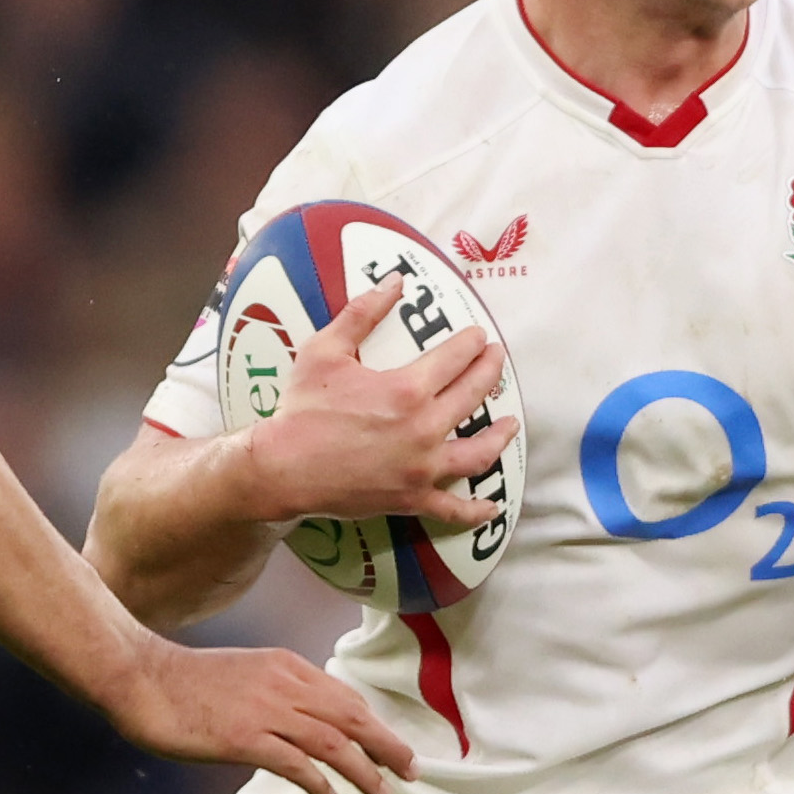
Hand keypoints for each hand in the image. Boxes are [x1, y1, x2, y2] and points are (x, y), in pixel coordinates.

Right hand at [101, 635, 416, 793]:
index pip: (345, 697)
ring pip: (333, 741)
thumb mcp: (245, 674)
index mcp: (287, 667)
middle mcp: (284, 685)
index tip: (391, 747)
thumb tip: (303, 725)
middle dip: (387, 745)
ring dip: (364, 769)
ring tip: (383, 792)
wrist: (140, 676)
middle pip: (352, 717)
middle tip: (412, 771)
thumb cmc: (185, 680)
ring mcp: (265, 710)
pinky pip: (295, 762)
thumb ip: (277, 693)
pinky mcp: (243, 737)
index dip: (373, 724)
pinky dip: (319, 781)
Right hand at [226, 272, 515, 524]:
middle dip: (490, 373)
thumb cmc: (302, 409)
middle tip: (495, 360)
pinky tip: (492, 508)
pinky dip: (475, 511)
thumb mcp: (325, 350)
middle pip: (473, 396)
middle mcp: (424, 428)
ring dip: (498, 436)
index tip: (478, 336)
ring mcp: (422, 468)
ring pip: (477, 453)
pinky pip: (452, 509)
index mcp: (408, 389)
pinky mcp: (411, 498)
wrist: (283, 468)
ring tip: (510, 424)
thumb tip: (395, 281)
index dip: (471, 343)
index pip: (456, 358)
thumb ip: (363, 312)